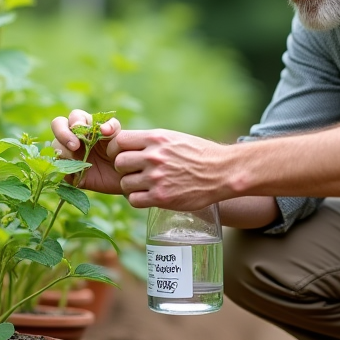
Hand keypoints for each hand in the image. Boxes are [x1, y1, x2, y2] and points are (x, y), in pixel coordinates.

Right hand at [50, 109, 123, 194]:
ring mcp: (68, 153)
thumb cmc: (122, 153)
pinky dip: (66, 171)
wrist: (125, 177)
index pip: (75, 116)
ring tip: (78, 163)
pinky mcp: (68, 171)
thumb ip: (113, 128)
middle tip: (75, 146)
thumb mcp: (121, 139)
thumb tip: (103, 128)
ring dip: (64, 153)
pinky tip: (77, 176)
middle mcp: (74, 136)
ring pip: (56, 147)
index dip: (76, 122)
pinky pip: (59, 169)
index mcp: (87, 124)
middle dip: (63, 133)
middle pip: (57, 125)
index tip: (84, 130)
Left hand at [108, 129, 228, 209]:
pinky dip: (138, 199)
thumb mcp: (175, 138)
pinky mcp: (161, 197)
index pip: (119, 140)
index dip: (117, 149)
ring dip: (131, 186)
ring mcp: (156, 177)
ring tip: (144, 186)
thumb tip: (131, 144)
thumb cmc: (200, 154)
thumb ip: (152, 142)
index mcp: (156, 138)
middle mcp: (154, 156)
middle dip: (124, 169)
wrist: (222, 172)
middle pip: (119, 163)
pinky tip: (148, 196)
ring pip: (124, 183)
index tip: (122, 155)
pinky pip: (134, 200)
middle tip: (134, 172)